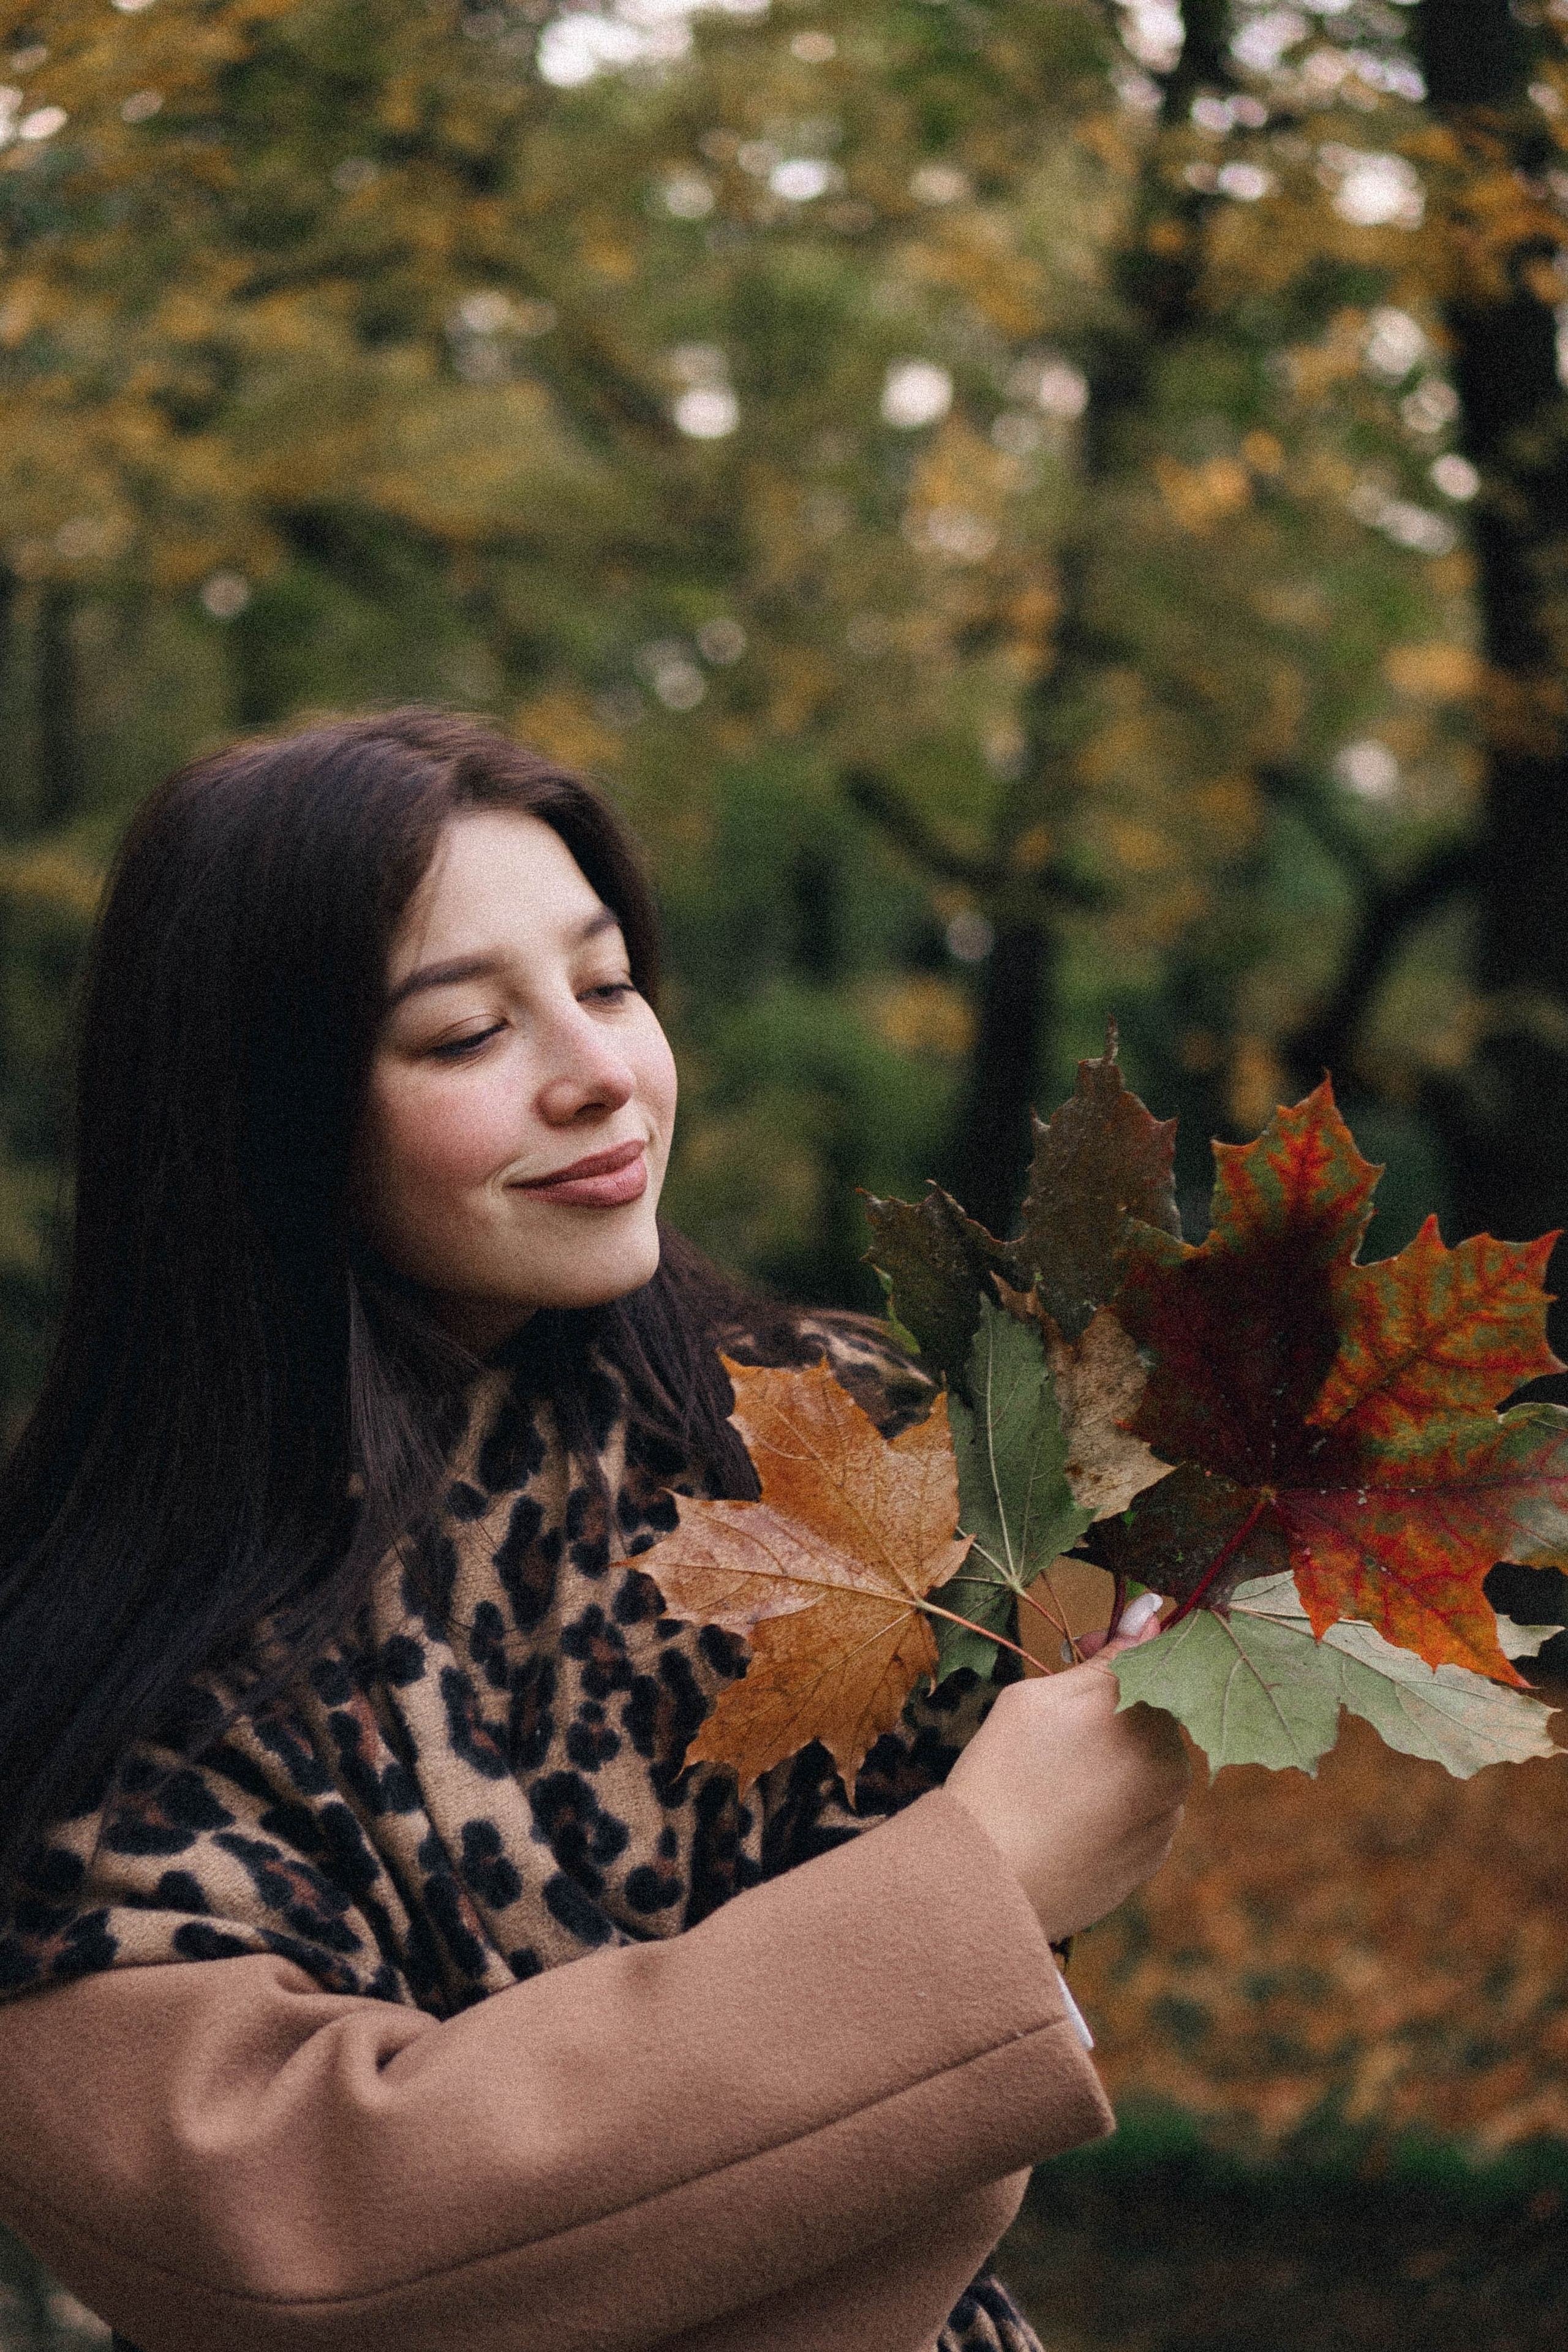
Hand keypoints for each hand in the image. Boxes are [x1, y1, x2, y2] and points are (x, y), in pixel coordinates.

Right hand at [943, 1596, 1189, 1943]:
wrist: (987, 1880)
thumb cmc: (1001, 1776)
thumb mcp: (1039, 1698)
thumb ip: (1108, 1657)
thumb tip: (1152, 1611)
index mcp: (1148, 1714)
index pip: (1156, 1655)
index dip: (1119, 1646)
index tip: (1084, 1646)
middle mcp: (1172, 1764)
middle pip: (1153, 1711)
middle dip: (1112, 1700)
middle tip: (1055, 1713)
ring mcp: (1167, 1816)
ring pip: (1148, 1762)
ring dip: (1114, 1753)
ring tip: (1051, 1771)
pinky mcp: (1153, 1857)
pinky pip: (1142, 1809)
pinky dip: (1113, 1800)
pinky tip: (1064, 1808)